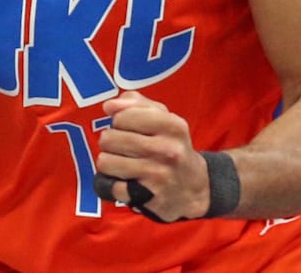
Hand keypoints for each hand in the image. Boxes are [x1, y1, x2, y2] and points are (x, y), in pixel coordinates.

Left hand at [95, 91, 210, 221]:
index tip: (127, 128)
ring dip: (109, 163)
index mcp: (172, 125)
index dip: (119, 122)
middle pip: (109, 138)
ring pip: (106, 162)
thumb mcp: (164, 118)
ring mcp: (157, 174)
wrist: (194, 188)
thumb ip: (136, 104)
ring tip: (122, 163)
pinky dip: (113, 185)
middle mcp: (167, 149)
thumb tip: (109, 106)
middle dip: (110, 142)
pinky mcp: (147, 197)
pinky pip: (111, 186)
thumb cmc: (173, 147)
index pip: (122, 116)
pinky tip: (126, 181)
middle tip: (123, 148)